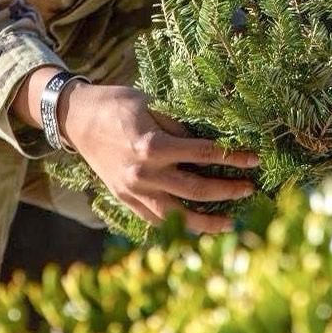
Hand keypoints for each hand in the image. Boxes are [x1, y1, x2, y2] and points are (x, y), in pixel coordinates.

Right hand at [22, 73, 258, 234]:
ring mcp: (133, 191)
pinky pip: (157, 220)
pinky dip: (180, 226)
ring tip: (232, 222)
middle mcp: (144, 174)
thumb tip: (208, 146)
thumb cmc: (116, 104)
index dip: (233, 158)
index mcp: (153, 146)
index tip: (254, 160)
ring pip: (177, 216)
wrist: (77, 119)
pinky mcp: (125, 199)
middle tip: (251, 188)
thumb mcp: (151, 106)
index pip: (204, 155)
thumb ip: (178, 128)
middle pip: (197, 189)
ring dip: (208, 221)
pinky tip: (198, 228)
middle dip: (229, 190)